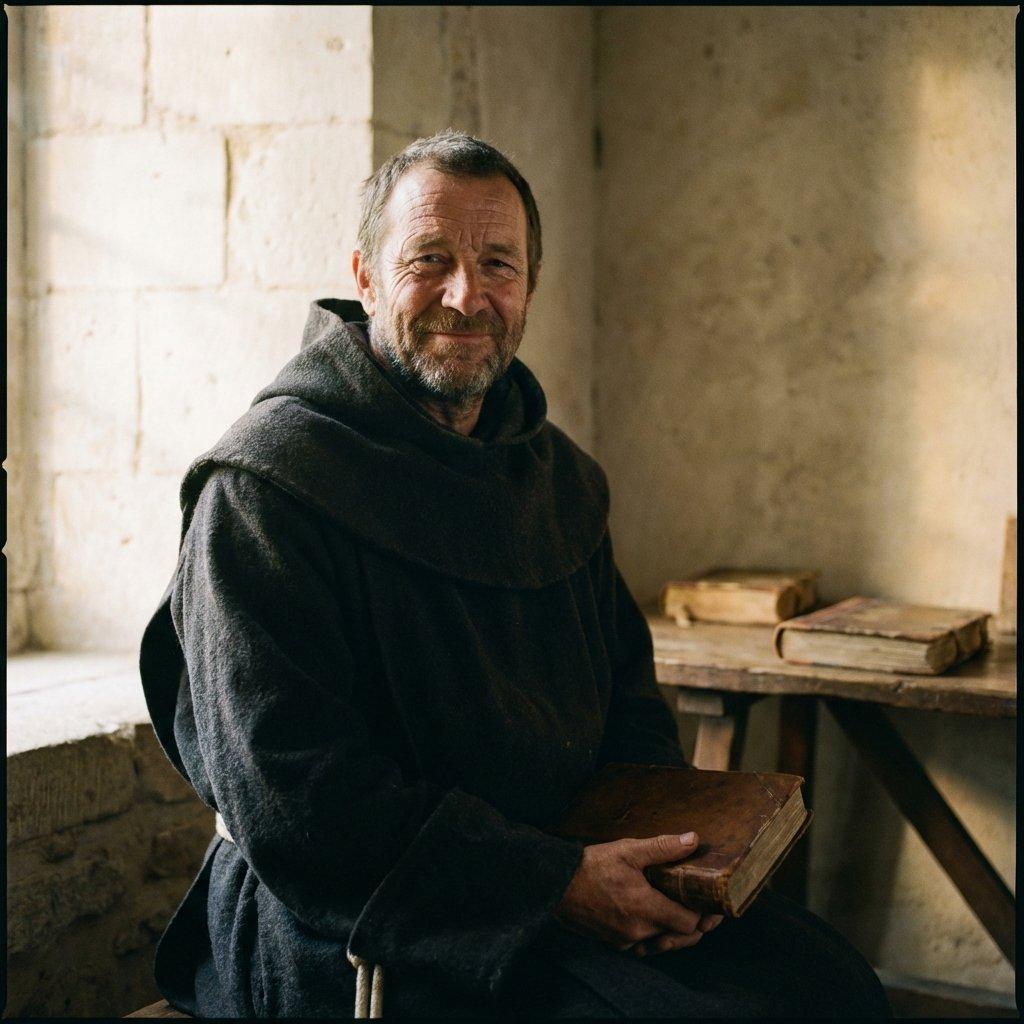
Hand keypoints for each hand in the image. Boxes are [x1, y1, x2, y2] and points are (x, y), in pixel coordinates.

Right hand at [553, 832, 723, 954]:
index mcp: (646, 908)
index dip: (705, 915)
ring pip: (664, 945)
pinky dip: (657, 939)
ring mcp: (626, 941)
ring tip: (685, 916)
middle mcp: (639, 931)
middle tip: (705, 910)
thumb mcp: (628, 850)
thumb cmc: (592, 866)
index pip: (690, 923)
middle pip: (681, 938)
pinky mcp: (615, 944)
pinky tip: (658, 923)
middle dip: (697, 926)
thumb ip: (662, 847)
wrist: (556, 886)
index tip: (712, 903)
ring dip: (678, 934)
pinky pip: (646, 947)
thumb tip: (693, 840)